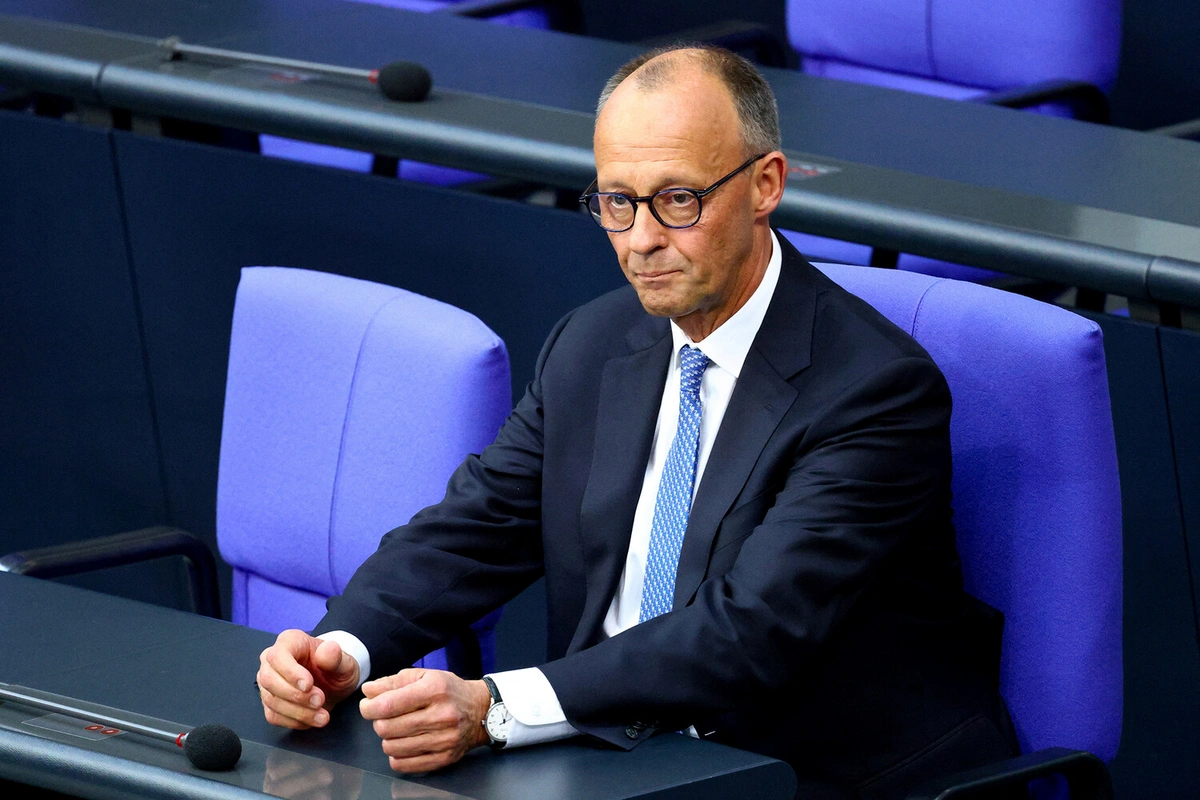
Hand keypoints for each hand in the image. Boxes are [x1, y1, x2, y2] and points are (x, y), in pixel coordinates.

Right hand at [258, 629, 360, 728]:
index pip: (278, 656)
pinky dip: (293, 721)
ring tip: (322, 716)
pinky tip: (311, 719)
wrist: (335, 683)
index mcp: (290, 642)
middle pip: (269, 679)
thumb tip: (329, 649)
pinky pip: (273, 715)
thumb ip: (336, 656)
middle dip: (295, 695)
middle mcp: (273, 661)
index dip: (290, 672)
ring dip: (297, 712)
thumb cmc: (336, 667)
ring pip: (271, 699)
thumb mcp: (344, 661)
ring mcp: (269, 682)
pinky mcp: (270, 702)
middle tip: (319, 700)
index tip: (308, 685)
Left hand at [358, 668, 491, 772]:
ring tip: (397, 730)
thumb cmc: (448, 691)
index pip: (388, 705)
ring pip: (393, 748)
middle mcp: (441, 715)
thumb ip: (393, 682)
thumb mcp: (424, 676)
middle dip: (379, 722)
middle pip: (387, 728)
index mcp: (434, 690)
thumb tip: (368, 691)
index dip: (369, 707)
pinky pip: (404, 765)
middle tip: (386, 717)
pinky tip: (403, 744)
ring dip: (388, 739)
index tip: (367, 706)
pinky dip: (397, 756)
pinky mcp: (444, 758)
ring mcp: (444, 739)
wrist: (480, 711)